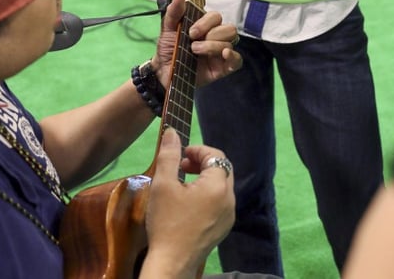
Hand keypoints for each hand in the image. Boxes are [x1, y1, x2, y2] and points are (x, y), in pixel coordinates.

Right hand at [142, 130, 234, 278]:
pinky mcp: (224, 227)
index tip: (181, 154)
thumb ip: (169, 155)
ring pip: (221, 186)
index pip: (216, 155)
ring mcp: (229, 215)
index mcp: (218, 186)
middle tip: (182, 166)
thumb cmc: (166, 222)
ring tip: (183, 184)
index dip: (198, 150)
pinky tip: (189, 203)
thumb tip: (172, 132)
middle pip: (222, 169)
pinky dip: (208, 194)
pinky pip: (221, 202)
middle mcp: (230, 199)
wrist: (172, 262)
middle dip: (203, 163)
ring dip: (205, 178)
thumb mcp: (163, 185)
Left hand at [154, 0, 241, 86]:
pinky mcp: (223, 68)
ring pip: (231, 43)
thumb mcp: (168, 28)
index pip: (216, 17)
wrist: (163, 72)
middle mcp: (216, 37)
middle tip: (193, 43)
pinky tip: (224, 55)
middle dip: (211, 34)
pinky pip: (237, 60)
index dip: (206, 23)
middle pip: (229, 28)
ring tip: (196, 52)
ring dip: (213, 46)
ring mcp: (220, 53)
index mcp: (205, 26)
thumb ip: (174, 12)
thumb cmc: (168, 48)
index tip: (191, 32)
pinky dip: (233, 56)